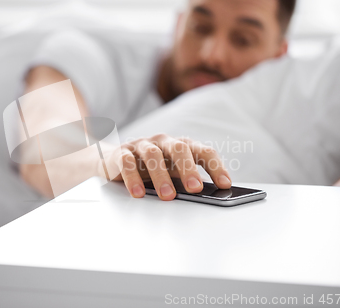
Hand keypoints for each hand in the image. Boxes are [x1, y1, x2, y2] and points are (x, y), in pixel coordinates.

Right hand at [113, 134, 231, 199]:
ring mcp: (142, 145)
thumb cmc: (151, 169)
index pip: (203, 151)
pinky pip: (127, 162)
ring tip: (168, 196)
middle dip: (189, 169)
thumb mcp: (173, 174)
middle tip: (196, 189)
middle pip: (179, 148)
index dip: (215, 167)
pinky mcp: (122, 153)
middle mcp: (163, 141)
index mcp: (181, 145)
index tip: (225, 184)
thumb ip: (188, 181)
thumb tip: (210, 198)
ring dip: (161, 177)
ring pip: (153, 155)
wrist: (115, 161)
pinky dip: (133, 177)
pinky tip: (138, 193)